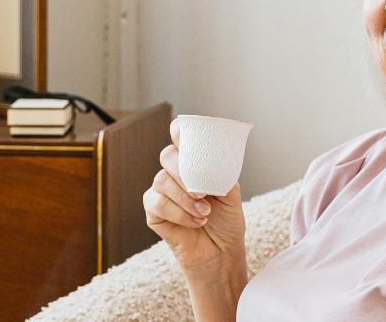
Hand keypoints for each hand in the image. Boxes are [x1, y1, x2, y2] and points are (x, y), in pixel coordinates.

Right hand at [143, 119, 247, 273]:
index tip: (181, 134)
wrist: (221, 253)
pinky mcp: (153, 213)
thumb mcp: (231, 194)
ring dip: (185, 198)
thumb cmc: (227, 221)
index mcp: (194, 164)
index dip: (178, 132)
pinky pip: (157, 204)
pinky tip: (196, 221)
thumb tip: (214, 161)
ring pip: (162, 180)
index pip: (181, 139)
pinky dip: (179, 213)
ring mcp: (162, 193)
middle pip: (168, 156)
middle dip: (183, 170)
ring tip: (205, 212)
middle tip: (202, 191)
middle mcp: (175, 174)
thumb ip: (222, 174)